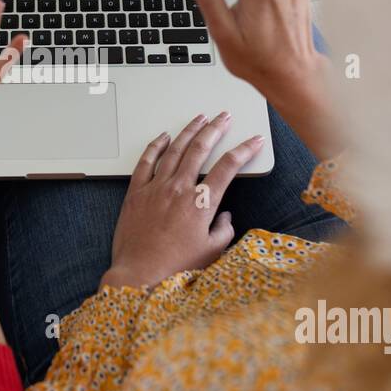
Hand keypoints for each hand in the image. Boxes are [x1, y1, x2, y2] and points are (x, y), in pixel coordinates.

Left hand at [101, 112, 264, 289]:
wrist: (139, 274)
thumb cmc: (175, 267)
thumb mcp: (211, 252)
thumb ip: (224, 231)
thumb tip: (226, 217)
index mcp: (201, 203)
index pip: (228, 167)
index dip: (244, 151)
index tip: (254, 141)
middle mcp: (179, 189)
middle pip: (200, 149)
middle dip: (215, 128)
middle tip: (224, 117)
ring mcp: (155, 188)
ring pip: (174, 150)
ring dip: (189, 131)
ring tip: (199, 118)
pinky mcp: (136, 193)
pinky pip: (146, 161)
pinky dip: (156, 146)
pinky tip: (164, 136)